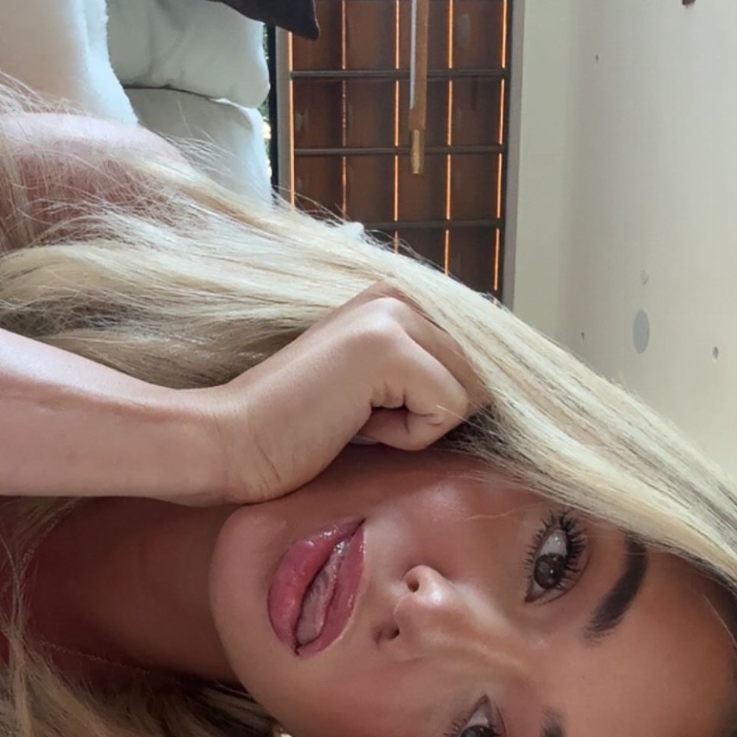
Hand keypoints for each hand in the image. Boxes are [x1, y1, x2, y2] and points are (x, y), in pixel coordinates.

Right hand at [200, 284, 484, 504]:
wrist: (233, 442)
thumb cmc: (301, 431)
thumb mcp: (378, 392)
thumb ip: (429, 373)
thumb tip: (503, 387)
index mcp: (400, 297)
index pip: (483, 356)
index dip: (447, 403)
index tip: (380, 413)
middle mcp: (402, 293)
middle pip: (483, 377)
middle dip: (432, 416)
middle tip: (362, 417)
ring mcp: (395, 315)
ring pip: (470, 394)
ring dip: (418, 427)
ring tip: (356, 418)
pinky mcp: (389, 347)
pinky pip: (447, 411)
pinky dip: (405, 437)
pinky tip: (353, 423)